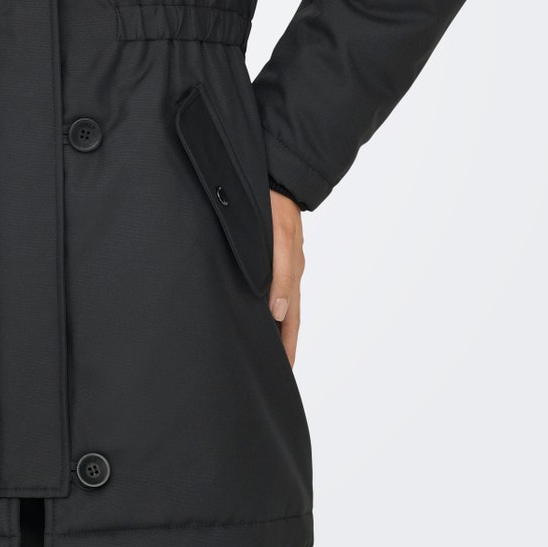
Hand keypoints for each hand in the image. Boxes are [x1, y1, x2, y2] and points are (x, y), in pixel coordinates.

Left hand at [268, 190, 305, 366]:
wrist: (274, 175)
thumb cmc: (275, 205)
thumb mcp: (280, 239)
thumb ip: (280, 274)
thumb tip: (278, 312)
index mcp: (291, 274)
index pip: (291, 320)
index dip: (287, 346)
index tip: (284, 371)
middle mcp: (287, 273)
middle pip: (286, 316)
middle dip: (282, 343)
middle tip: (275, 371)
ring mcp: (280, 263)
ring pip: (278, 302)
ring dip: (273, 326)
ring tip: (264, 348)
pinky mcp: (269, 253)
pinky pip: (270, 285)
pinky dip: (266, 304)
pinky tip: (256, 310)